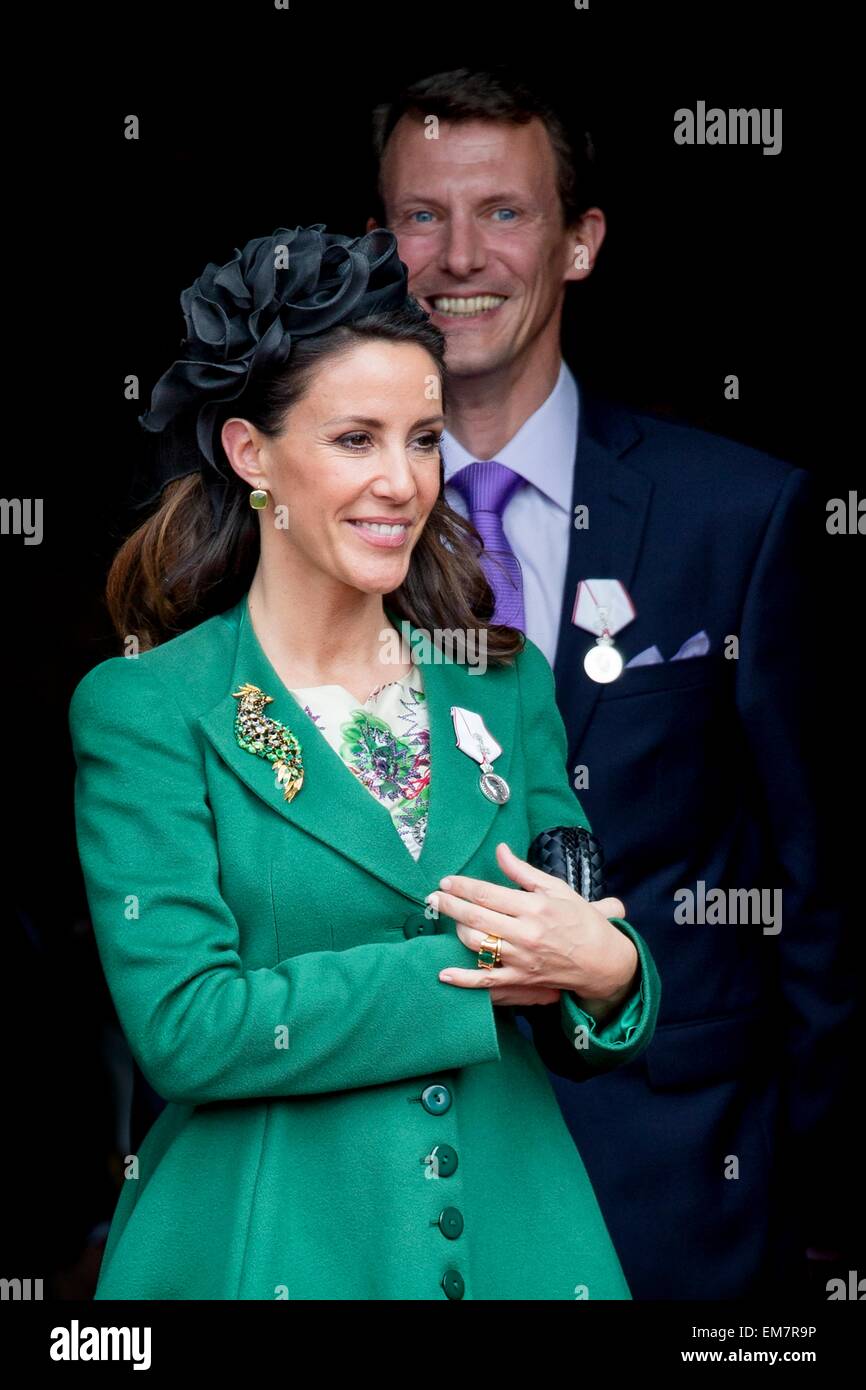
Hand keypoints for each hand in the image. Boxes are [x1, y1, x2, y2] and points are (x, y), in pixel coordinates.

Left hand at [427, 841, 638, 1011]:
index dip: (462, 886)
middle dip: (449, 905)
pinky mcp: (520, 980)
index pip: (487, 893)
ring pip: (477, 945)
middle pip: (476, 917)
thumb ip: (522, 871)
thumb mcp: (555, 888)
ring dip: (457, 931)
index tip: (446, 881)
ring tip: (448, 920)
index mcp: (533, 907)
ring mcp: (521, 959)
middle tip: (433, 897)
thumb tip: (499, 850)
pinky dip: (463, 979)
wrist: (602, 960)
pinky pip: (487, 981)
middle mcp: (525, 933)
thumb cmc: (580, 920)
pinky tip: (443, 973)